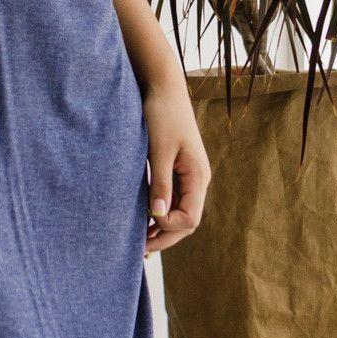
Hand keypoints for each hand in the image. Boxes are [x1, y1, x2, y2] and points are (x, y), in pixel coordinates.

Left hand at [141, 80, 210, 257]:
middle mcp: (198, 179)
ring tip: (138, 239)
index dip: (169, 227)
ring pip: (180, 212)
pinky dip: (160, 212)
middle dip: (165, 236)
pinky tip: (143, 219)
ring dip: (161, 227)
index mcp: (198, 176)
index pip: (190, 219)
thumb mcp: (158, 150)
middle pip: (187, 221)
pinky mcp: (178, 170)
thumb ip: (160, 184)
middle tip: (139, 250)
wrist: (163, 87)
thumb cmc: (162, 114)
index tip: (146, 221)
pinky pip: (173, 199)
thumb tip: (158, 217)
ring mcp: (189, 176)